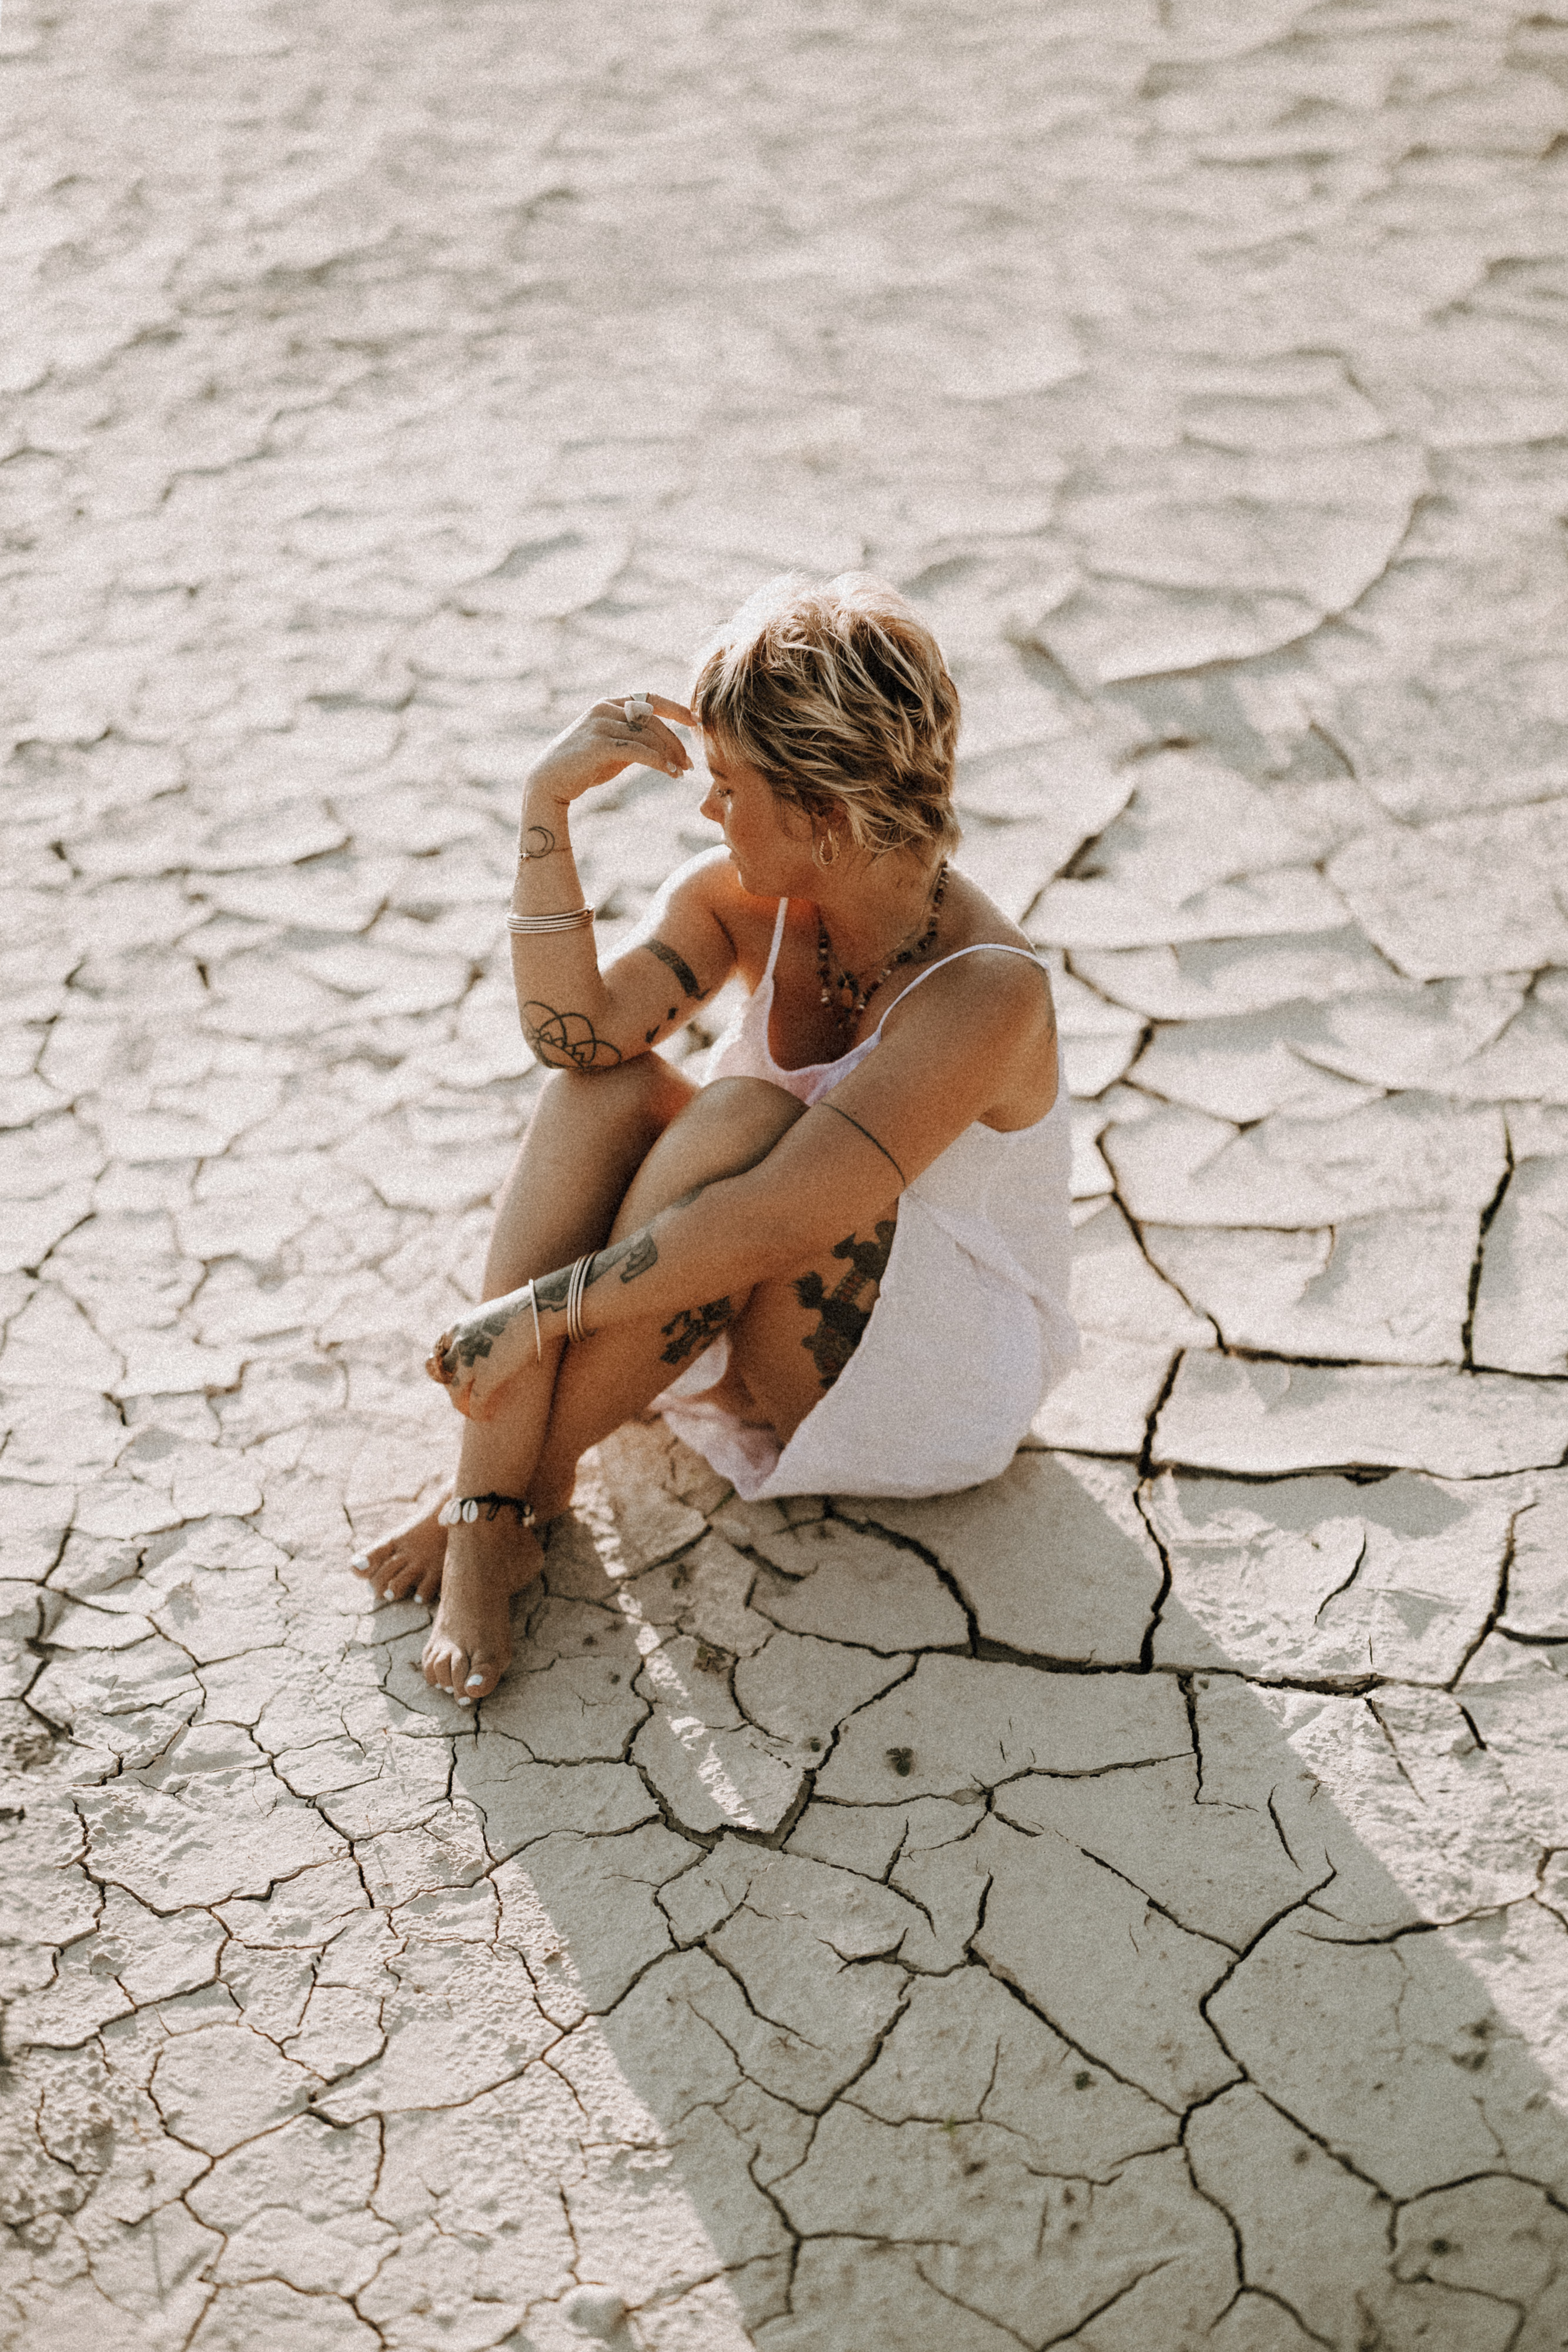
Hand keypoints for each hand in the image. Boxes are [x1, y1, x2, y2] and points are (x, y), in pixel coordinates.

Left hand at [424, 1288, 539, 1419]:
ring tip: (471, 1411)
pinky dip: (478, 1412)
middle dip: (452, 1385)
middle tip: (463, 1394)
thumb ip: (481, 1326)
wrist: (535, 1312)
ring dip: (461, 1405)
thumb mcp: (491, 1314)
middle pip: (445, 1373)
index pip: (439, 1350)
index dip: (445, 1364)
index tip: (453, 1372)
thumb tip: (489, 1332)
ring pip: (456, 1392)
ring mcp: (470, 1362)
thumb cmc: (522, 1309)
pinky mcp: (486, 1377)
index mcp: (458, 1328)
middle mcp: (459, 1345)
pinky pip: (476, 1402)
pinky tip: (485, 1416)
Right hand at [525, 693, 696, 807]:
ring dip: (669, 755)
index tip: (695, 721)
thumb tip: (663, 745)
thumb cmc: (583, 766)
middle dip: (675, 742)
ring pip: (648, 736)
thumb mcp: (612, 748)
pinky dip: (658, 762)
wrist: (549, 782)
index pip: (648, 698)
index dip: (675, 708)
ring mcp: (600, 724)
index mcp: (609, 704)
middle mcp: (604, 708)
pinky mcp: (598, 744)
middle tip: (689, 763)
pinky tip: (670, 773)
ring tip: (681, 772)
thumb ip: (634, 739)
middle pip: (653, 720)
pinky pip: (638, 751)